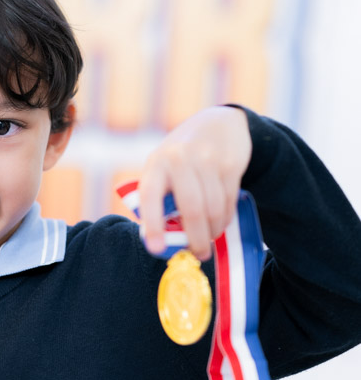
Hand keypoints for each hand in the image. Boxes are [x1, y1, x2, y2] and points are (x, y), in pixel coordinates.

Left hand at [137, 107, 251, 260]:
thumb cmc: (182, 159)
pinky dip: (224, 219)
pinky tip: (220, 222)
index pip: (150, 196)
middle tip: (199, 255)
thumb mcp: (163, 170)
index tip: (156, 249)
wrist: (218, 125)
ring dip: (213, 231)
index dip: (153, 224)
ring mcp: (207, 160)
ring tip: (209, 238)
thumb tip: (164, 242)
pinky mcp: (230, 164)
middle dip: (196, 239)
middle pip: (191, 209)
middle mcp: (179, 159)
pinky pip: (228, 202)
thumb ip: (161, 199)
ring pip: (213, 209)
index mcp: (156, 163)